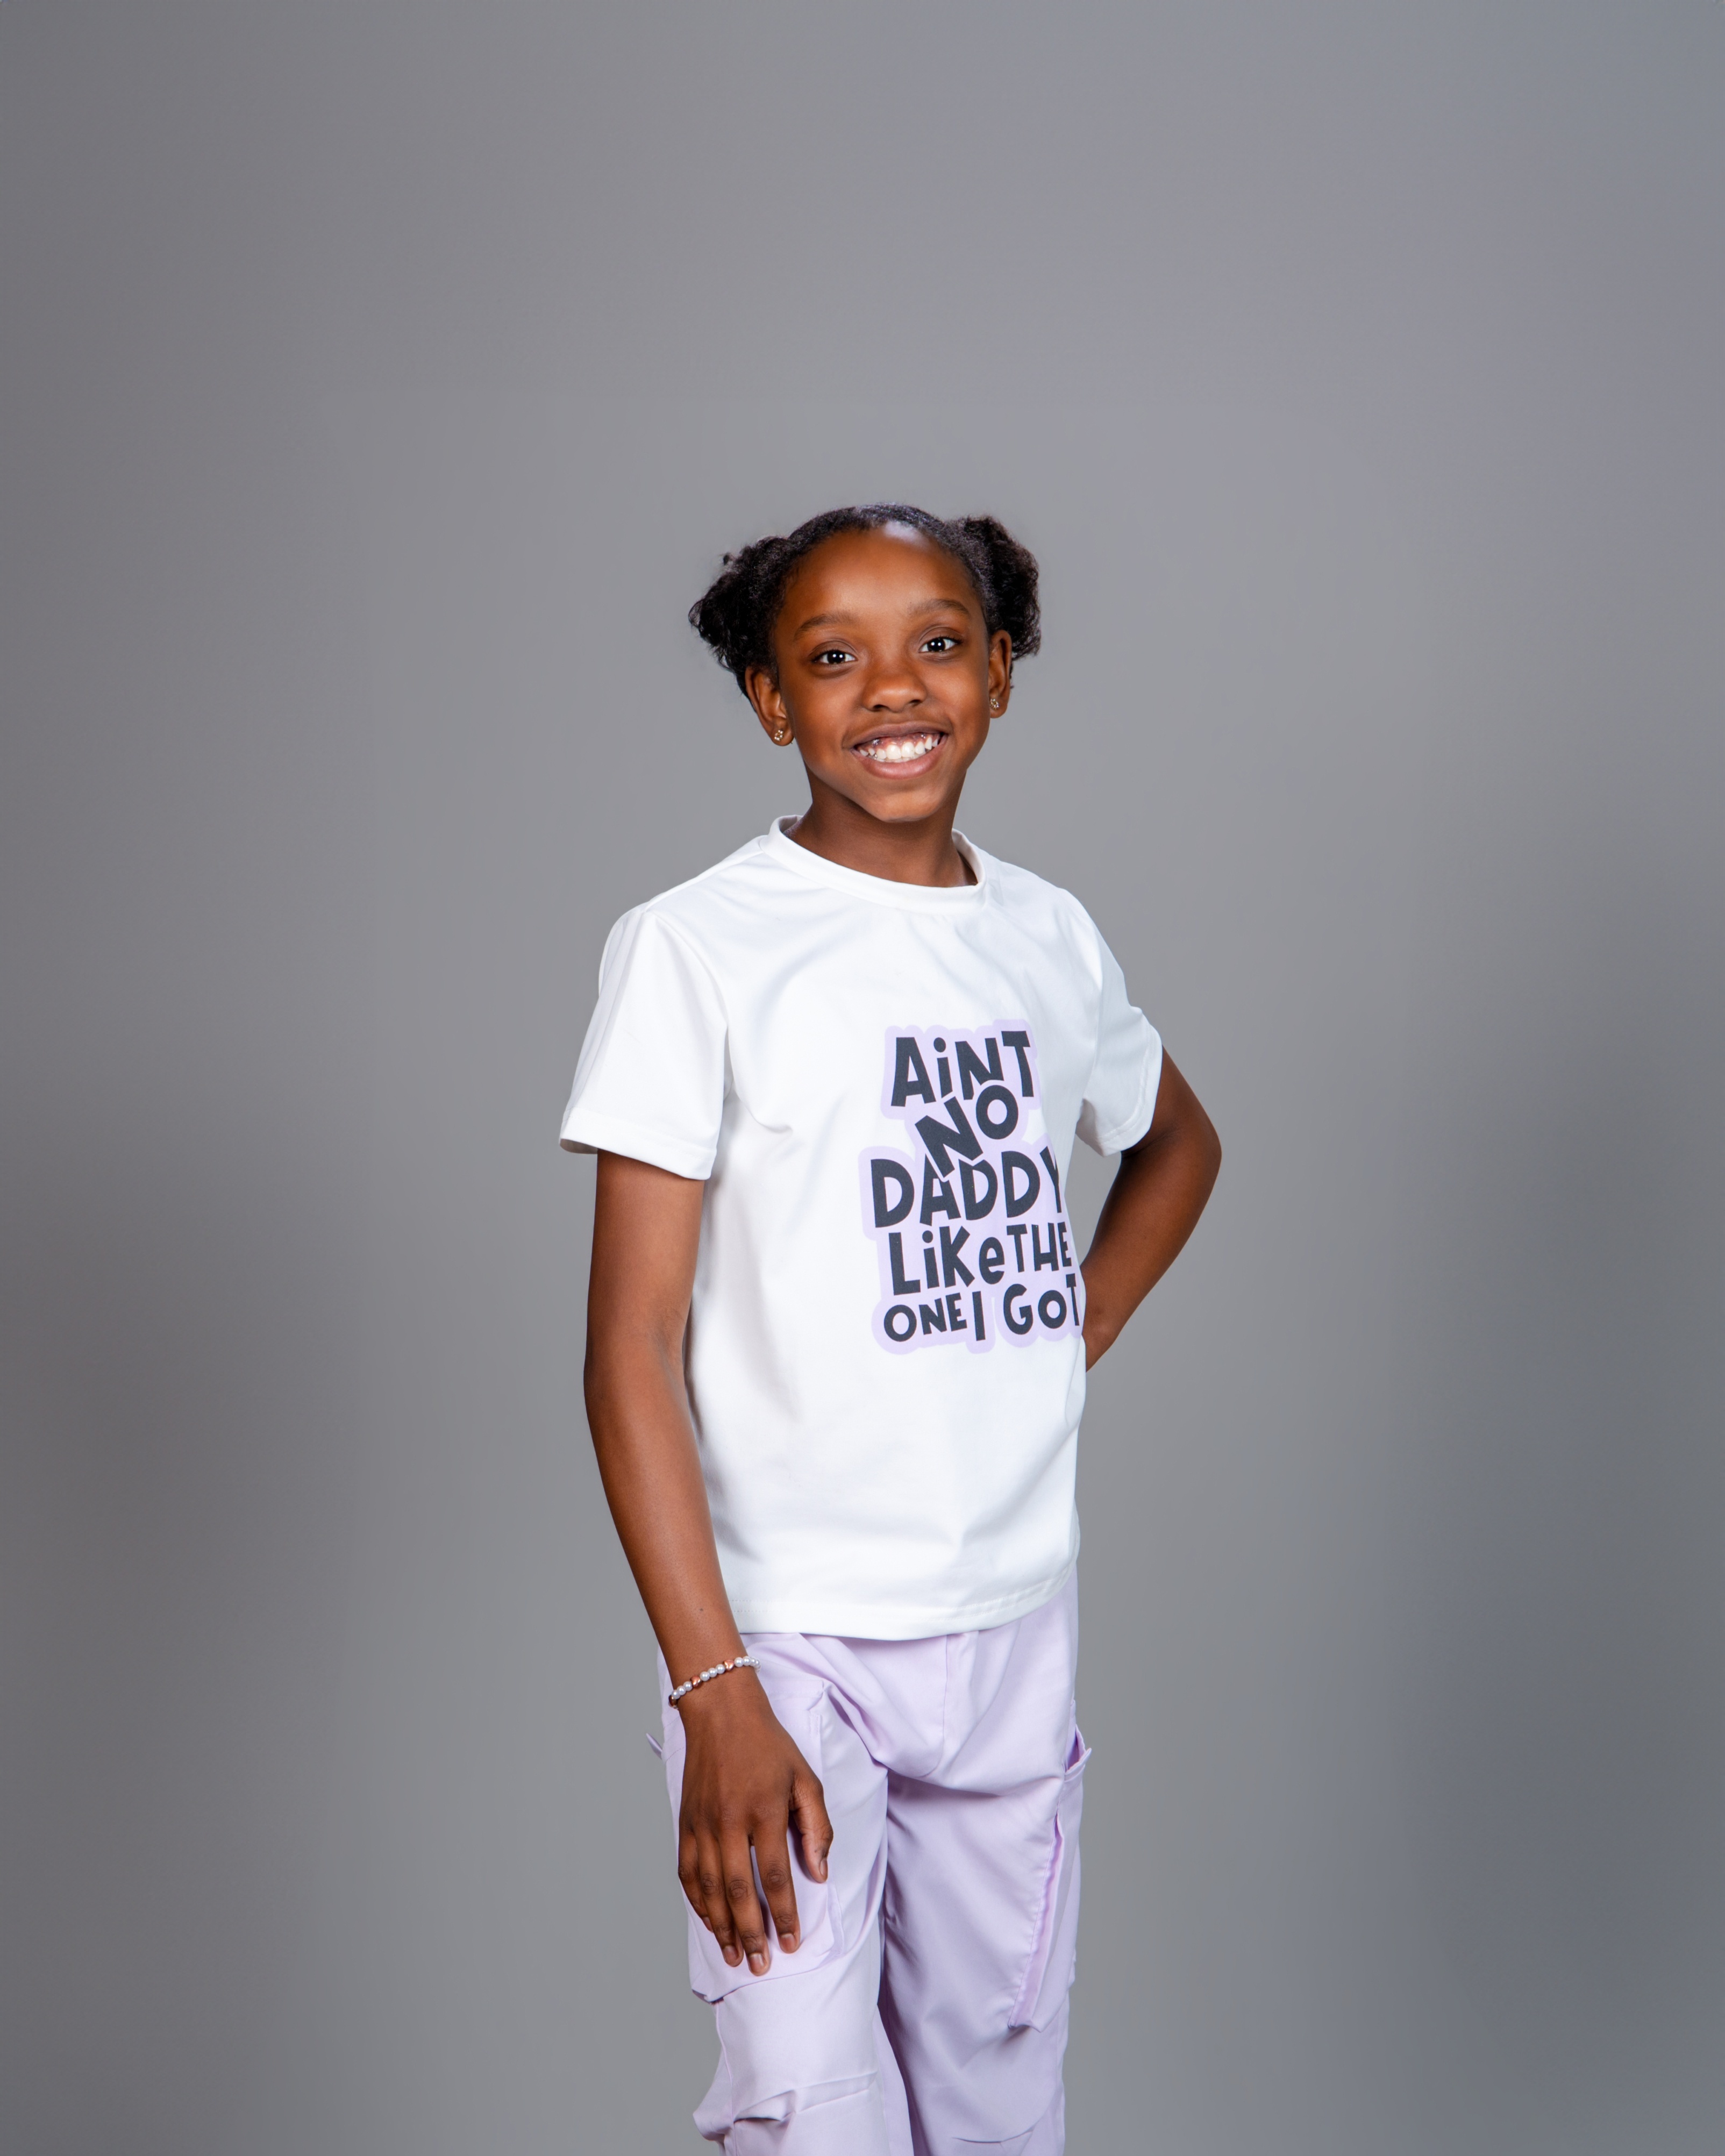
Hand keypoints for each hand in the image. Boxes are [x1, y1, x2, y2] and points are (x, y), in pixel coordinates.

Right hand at [676, 1671, 832, 1974]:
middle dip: (752, 1933)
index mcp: (764, 1811)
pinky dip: (698, 1902)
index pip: (775, 1876)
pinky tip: (710, 1920)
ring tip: (736, 1955)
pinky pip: (688, 1872)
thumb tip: (819, 1872)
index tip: (792, 1942)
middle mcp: (730, 1822)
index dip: (785, 1914)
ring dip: (723, 1927)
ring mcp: (703, 1824)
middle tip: (762, 1964)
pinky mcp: (685, 1823)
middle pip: (740, 1891)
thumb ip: (817, 1826)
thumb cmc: (768, 1744)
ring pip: (711, 1889)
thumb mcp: (806, 1777)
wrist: (721, 1712)